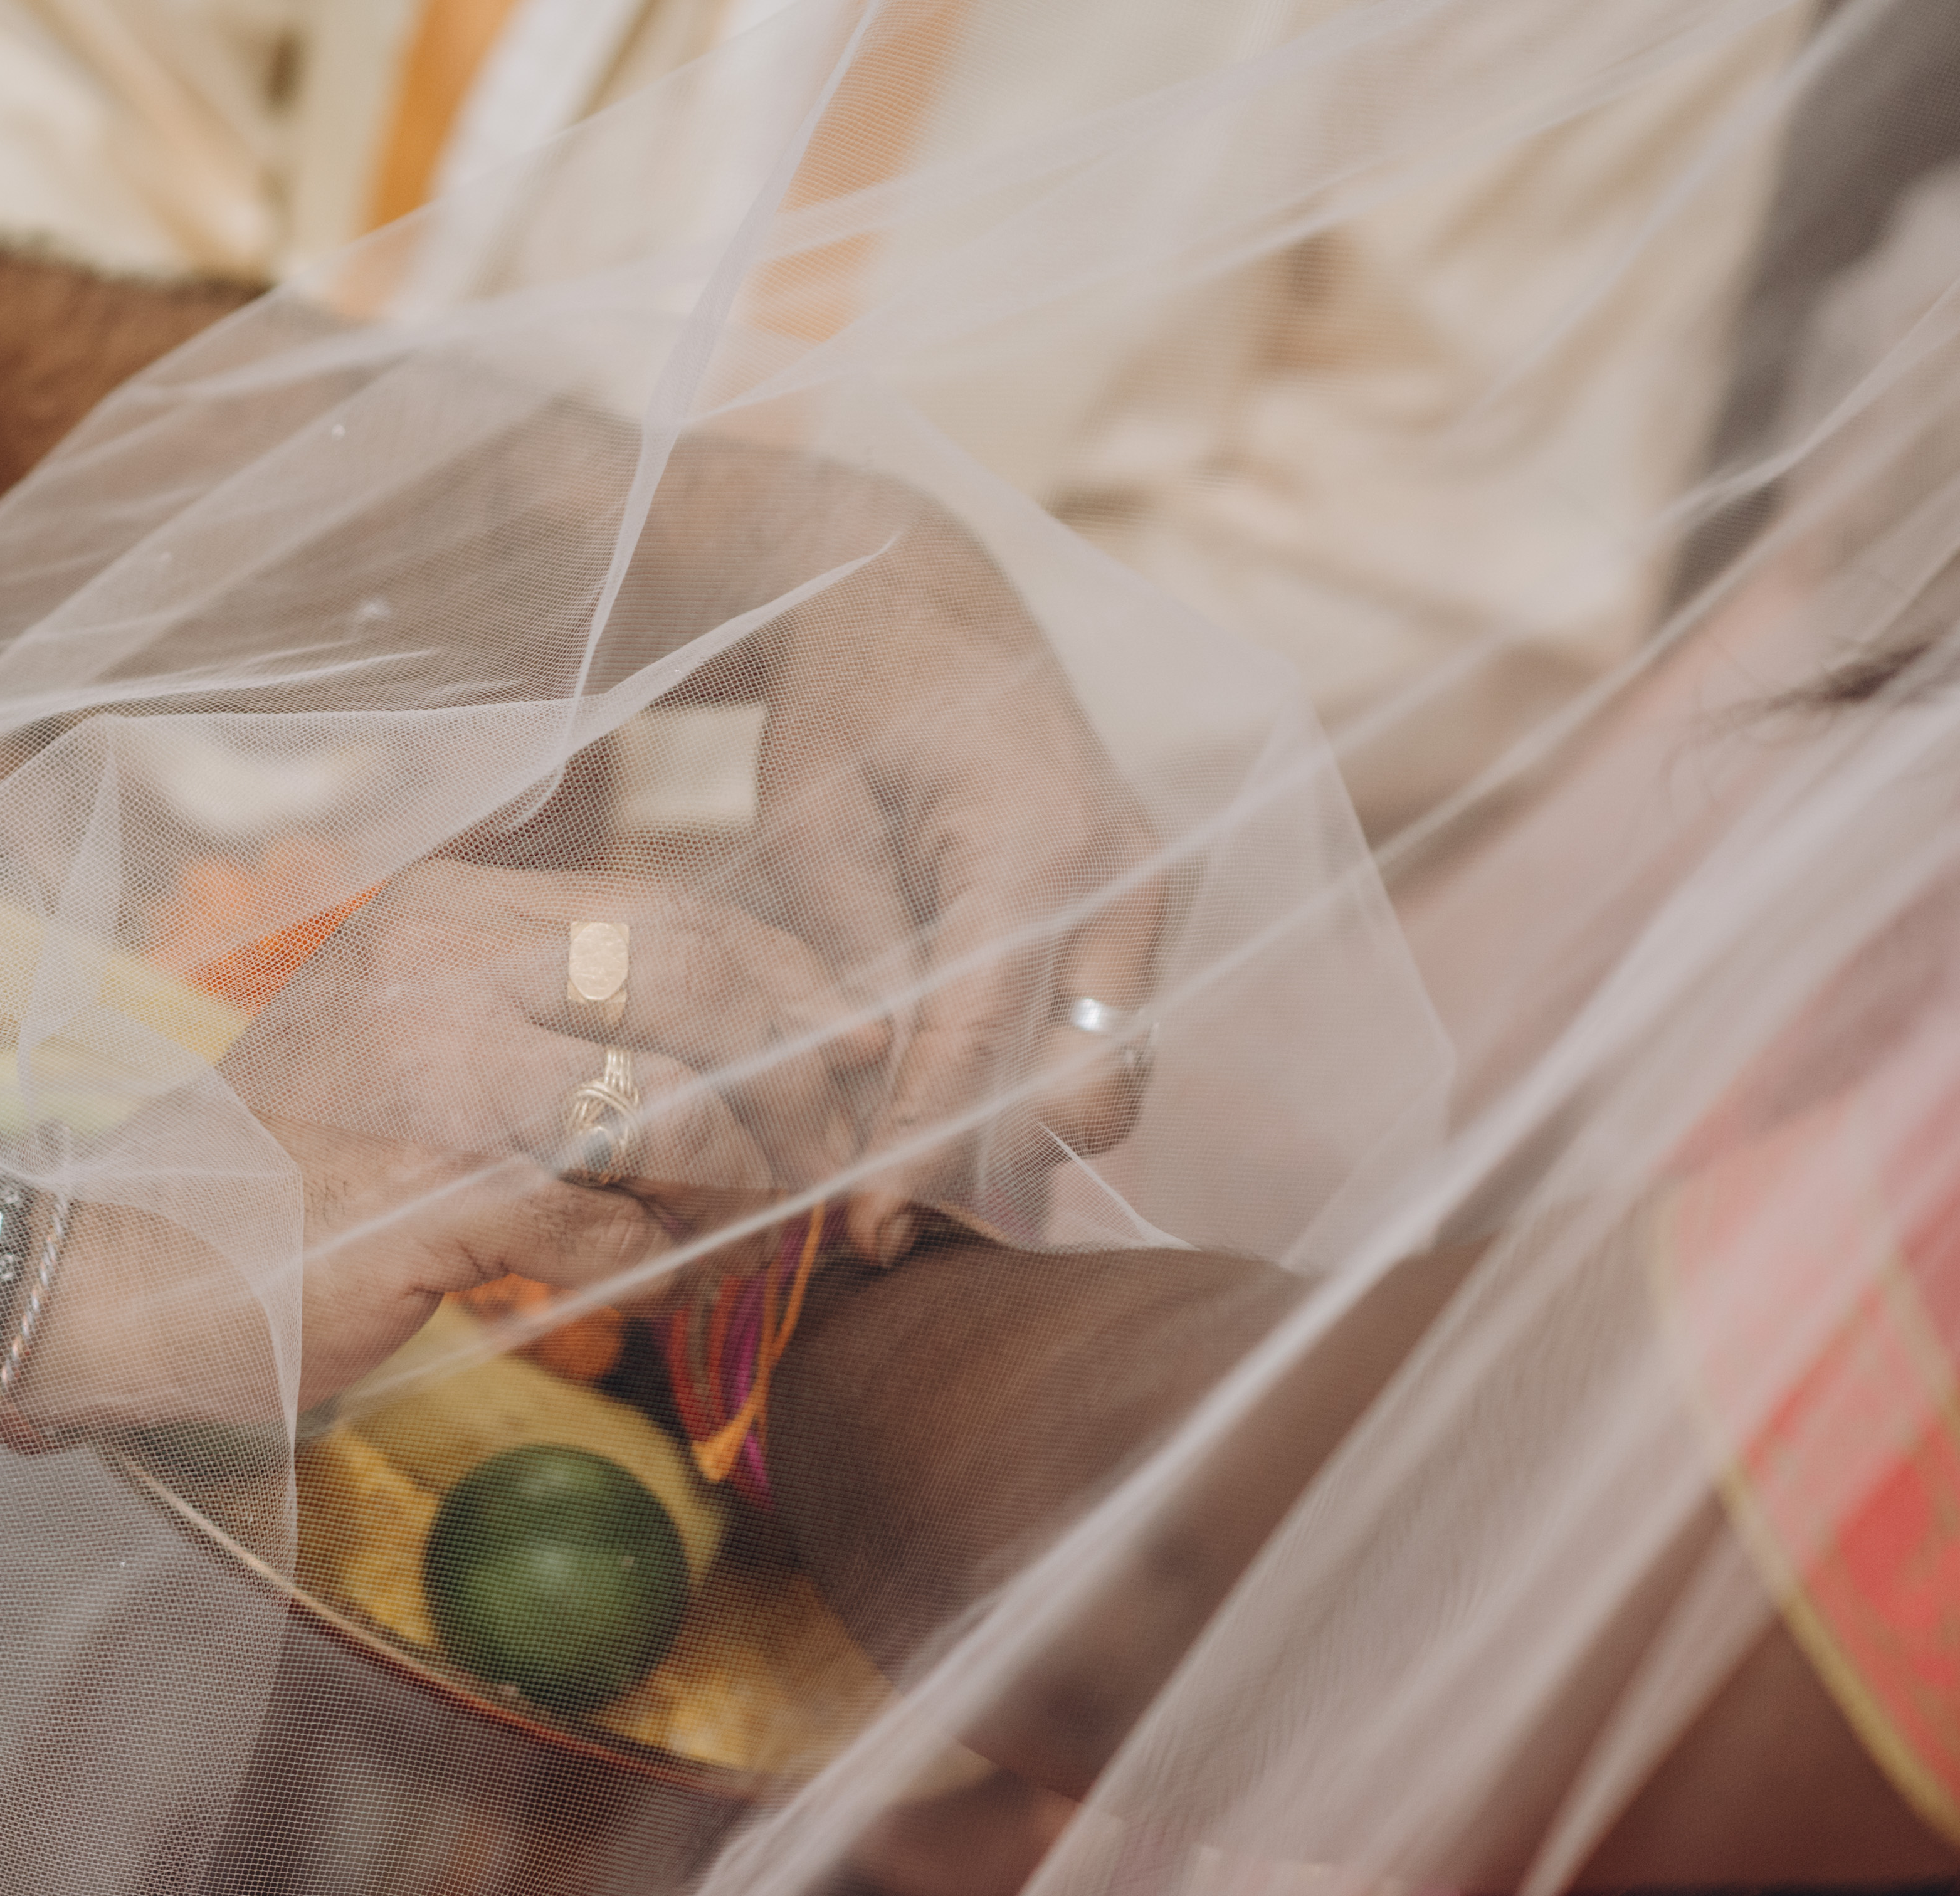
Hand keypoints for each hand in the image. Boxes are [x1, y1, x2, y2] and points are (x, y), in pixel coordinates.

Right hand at [28, 858, 886, 1416]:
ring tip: (756, 1229)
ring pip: (676, 1109)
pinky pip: (609, 1225)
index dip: (790, 979)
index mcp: (445, 912)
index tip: (857, 1042)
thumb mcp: (412, 1039)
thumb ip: (548, 1017)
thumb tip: (741, 1041)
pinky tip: (640, 1284)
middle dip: (802, 1076)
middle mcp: (442, 968)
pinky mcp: (437, 1195)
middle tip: (841, 1149)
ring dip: (745, 1183)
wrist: (125, 1269)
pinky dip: (649, 1263)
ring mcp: (437, 1079)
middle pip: (700, 989)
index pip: (674, 913)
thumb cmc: (288, 1168)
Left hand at [742, 522, 1170, 1260]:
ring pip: (1108, 1078)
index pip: (985, 1042)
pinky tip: (941, 1103)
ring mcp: (1145, 898)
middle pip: (1086, 1088)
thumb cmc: (849, 709)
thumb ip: (855, 977)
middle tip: (879, 1209)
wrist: (923, 603)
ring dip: (1014, 1137)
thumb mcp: (814, 836)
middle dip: (988, 1163)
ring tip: (900, 1164)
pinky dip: (1030, 1087)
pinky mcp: (1138, 917)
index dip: (920, 1148)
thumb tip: (871, 1118)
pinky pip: (1102, 1039)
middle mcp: (1120, 878)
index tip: (864, 1228)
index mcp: (1033, 845)